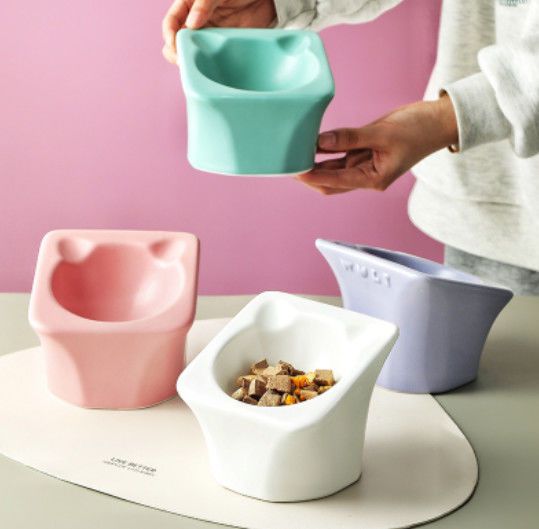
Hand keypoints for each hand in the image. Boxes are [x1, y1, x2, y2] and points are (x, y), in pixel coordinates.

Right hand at [162, 0, 276, 62]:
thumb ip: (204, 4)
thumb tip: (192, 23)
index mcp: (189, 6)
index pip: (172, 22)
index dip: (169, 34)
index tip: (173, 44)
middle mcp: (196, 24)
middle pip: (178, 42)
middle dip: (176, 53)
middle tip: (182, 61)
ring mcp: (208, 38)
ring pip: (193, 54)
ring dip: (191, 63)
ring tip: (193, 70)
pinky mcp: (222, 49)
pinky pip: (211, 61)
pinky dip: (208, 69)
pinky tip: (209, 73)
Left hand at [296, 94, 457, 194]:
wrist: (437, 122)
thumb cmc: (419, 130)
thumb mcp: (382, 133)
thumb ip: (350, 137)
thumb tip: (321, 141)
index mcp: (374, 179)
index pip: (335, 181)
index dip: (313, 177)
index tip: (293, 171)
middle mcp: (367, 177)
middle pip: (330, 182)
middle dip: (309, 175)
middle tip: (287, 163)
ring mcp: (365, 165)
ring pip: (333, 169)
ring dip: (316, 163)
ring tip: (295, 153)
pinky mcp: (364, 152)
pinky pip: (340, 154)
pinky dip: (326, 150)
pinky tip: (312, 143)